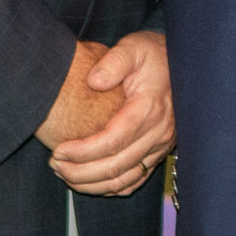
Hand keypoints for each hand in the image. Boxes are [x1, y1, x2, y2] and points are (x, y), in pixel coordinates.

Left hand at [48, 31, 173, 194]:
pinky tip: (88, 181)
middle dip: (80, 172)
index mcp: (149, 108)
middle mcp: (158, 132)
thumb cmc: (152, 54)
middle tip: (55, 165)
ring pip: (124, 180)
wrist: (181, 62)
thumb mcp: (133, 47)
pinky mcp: (159, 152)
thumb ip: (114, 61)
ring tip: (65, 173)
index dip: (82, 151)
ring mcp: (160, 146)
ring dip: (91, 184)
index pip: (112, 141)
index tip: (58, 150)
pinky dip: (109, 187)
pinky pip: (134, 180)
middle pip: (116, 166)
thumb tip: (94, 81)